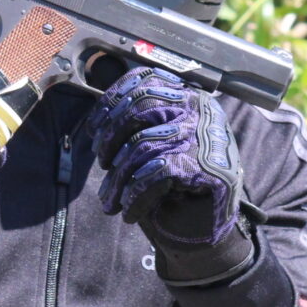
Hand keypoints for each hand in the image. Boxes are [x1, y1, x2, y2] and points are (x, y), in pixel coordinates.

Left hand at [86, 66, 249, 282]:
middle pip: (139, 107)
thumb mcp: (165, 142)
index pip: (145, 81)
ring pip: (141, 146)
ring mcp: (203, 135)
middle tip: (102, 164)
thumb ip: (143, 124)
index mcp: (189, 95)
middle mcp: (199, 108)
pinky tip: (128, 212)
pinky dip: (135, 196)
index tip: (93, 129)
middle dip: (110, 137)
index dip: (112, 101)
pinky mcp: (204, 165)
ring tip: (109, 202)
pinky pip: (154, 175)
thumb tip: (98, 122)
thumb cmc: (183, 181)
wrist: (213, 225)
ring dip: (117, 179)